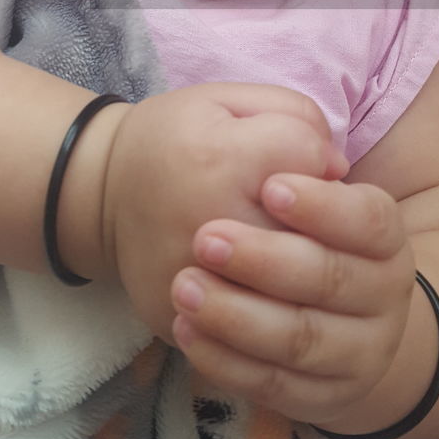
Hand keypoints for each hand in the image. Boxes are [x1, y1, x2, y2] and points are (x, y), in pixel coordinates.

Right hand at [101, 84, 348, 340]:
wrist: (101, 191)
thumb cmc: (176, 139)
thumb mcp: (227, 100)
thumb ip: (294, 117)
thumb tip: (337, 169)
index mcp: (224, 160)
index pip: (311, 160)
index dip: (315, 156)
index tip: (296, 159)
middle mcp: (211, 227)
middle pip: (310, 237)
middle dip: (318, 225)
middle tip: (293, 214)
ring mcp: (195, 284)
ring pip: (288, 297)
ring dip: (301, 279)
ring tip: (283, 254)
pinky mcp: (181, 322)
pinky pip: (245, 338)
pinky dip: (264, 318)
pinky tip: (258, 292)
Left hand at [169, 172, 415, 425]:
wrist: (317, 305)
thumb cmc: (294, 225)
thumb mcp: (297, 168)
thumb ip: (300, 140)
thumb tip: (317, 156)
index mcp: (386, 238)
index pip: (369, 220)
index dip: (323, 206)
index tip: (269, 186)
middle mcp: (384, 297)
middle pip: (331, 280)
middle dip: (266, 260)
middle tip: (206, 238)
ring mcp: (358, 353)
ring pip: (301, 340)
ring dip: (238, 316)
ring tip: (184, 286)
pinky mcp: (322, 398)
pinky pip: (274, 386)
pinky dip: (228, 362)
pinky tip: (187, 329)